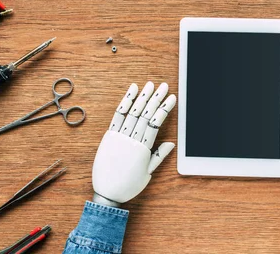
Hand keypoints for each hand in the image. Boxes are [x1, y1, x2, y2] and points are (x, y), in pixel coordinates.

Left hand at [92, 82, 175, 206]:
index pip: (156, 123)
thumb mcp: (147, 173)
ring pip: (132, 112)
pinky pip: (117, 116)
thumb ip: (159, 156)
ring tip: (150, 85)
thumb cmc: (129, 185)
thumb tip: (171, 143)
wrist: (107, 194)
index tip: (172, 98)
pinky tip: (131, 91)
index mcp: (143, 149)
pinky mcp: (109, 136)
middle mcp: (131, 140)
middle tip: (164, 86)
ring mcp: (119, 137)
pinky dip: (125, 102)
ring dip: (142, 97)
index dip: (164, 109)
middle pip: (146, 115)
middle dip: (156, 98)